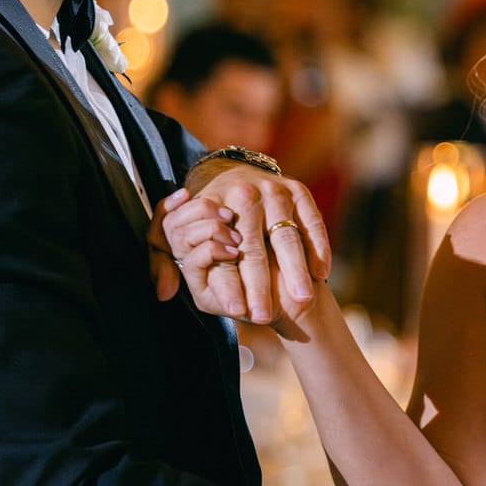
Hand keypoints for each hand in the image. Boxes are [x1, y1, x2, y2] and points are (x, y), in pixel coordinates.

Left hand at [147, 165, 330, 322]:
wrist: (232, 171)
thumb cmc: (203, 216)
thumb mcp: (173, 235)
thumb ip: (164, 263)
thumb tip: (163, 293)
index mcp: (210, 204)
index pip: (220, 249)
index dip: (230, 283)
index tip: (237, 310)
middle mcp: (243, 194)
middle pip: (254, 247)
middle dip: (261, 284)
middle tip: (267, 314)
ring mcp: (275, 190)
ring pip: (287, 236)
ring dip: (296, 268)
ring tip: (302, 297)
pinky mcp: (299, 190)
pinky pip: (312, 222)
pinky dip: (318, 246)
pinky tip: (321, 272)